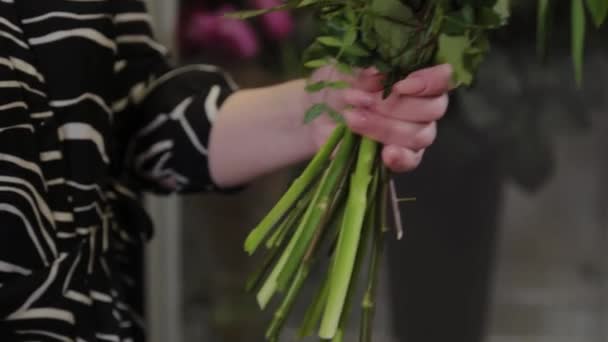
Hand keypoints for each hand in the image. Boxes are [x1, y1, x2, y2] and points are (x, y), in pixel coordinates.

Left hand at [307, 64, 451, 171]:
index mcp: (414, 75)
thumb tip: (385, 76)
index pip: (444, 78)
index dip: (431, 81)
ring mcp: (411, 132)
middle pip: (434, 108)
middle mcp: (420, 103)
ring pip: (421, 134)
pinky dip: (401, 158)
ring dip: (386, 127)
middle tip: (359, 101)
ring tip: (352, 119)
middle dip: (395, 106)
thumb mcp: (347, 68)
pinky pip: (412, 160)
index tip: (402, 85)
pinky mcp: (398, 157)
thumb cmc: (333, 85)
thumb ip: (371, 69)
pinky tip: (386, 154)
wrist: (311, 114)